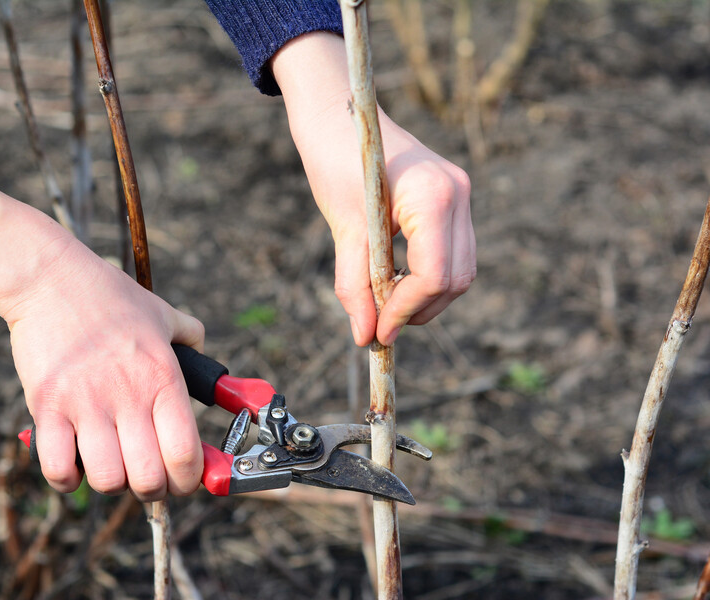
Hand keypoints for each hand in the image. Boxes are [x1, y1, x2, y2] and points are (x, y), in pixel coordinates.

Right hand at [5, 246, 203, 499]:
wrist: (52, 279)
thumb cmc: (110, 298)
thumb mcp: (163, 314)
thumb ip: (191, 336)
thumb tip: (206, 355)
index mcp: (163, 379)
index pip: (186, 454)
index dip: (190, 480)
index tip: (184, 480)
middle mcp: (129, 396)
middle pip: (149, 479)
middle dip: (153, 490)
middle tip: (147, 477)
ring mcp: (86, 404)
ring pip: (107, 480)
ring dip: (112, 483)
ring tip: (111, 464)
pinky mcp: (47, 407)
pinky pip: (58, 468)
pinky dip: (67, 479)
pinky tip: (74, 463)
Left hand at [272, 33, 475, 345]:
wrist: (340, 112)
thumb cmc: (336, 160)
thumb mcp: (344, 228)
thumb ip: (355, 285)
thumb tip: (365, 336)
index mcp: (434, 196)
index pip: (435, 276)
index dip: (405, 311)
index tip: (377, 332)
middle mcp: (458, 194)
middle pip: (456, 279)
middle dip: (419, 310)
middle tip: (380, 326)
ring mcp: (461, 194)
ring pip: (460, 270)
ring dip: (426, 298)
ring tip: (385, 306)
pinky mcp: (454, 198)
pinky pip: (453, 252)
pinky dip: (428, 276)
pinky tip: (397, 282)